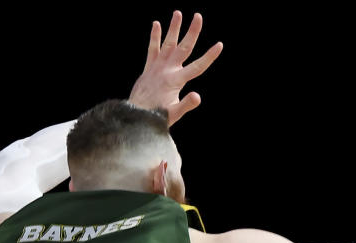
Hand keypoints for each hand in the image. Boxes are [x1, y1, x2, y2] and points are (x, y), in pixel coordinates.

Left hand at [129, 11, 222, 125]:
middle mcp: (168, 70)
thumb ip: (186, 105)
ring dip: (173, 28)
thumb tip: (198, 96)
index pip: (197, 66)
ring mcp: (158, 66)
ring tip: (178, 13)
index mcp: (176, 80)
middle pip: (183, 47)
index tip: (219, 45)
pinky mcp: (149, 67)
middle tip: (198, 16)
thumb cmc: (156, 117)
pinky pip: (152, 49)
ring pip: (168, 43)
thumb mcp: (174, 114)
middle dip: (192, 32)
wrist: (136, 115)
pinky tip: (156, 24)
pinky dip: (154, 37)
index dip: (209, 56)